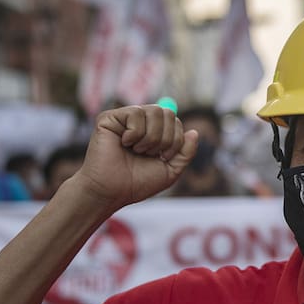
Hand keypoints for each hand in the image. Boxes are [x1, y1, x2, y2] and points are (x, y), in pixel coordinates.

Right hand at [76, 105, 198, 208]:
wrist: (111, 192)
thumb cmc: (136, 183)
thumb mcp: (170, 170)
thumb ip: (185, 153)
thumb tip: (194, 131)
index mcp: (153, 132)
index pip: (175, 121)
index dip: (175, 140)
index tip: (163, 157)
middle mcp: (140, 122)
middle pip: (167, 113)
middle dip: (164, 139)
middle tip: (149, 154)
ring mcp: (124, 118)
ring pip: (154, 111)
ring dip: (150, 138)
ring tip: (136, 150)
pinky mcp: (109, 117)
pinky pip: (135, 113)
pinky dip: (134, 133)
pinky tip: (123, 143)